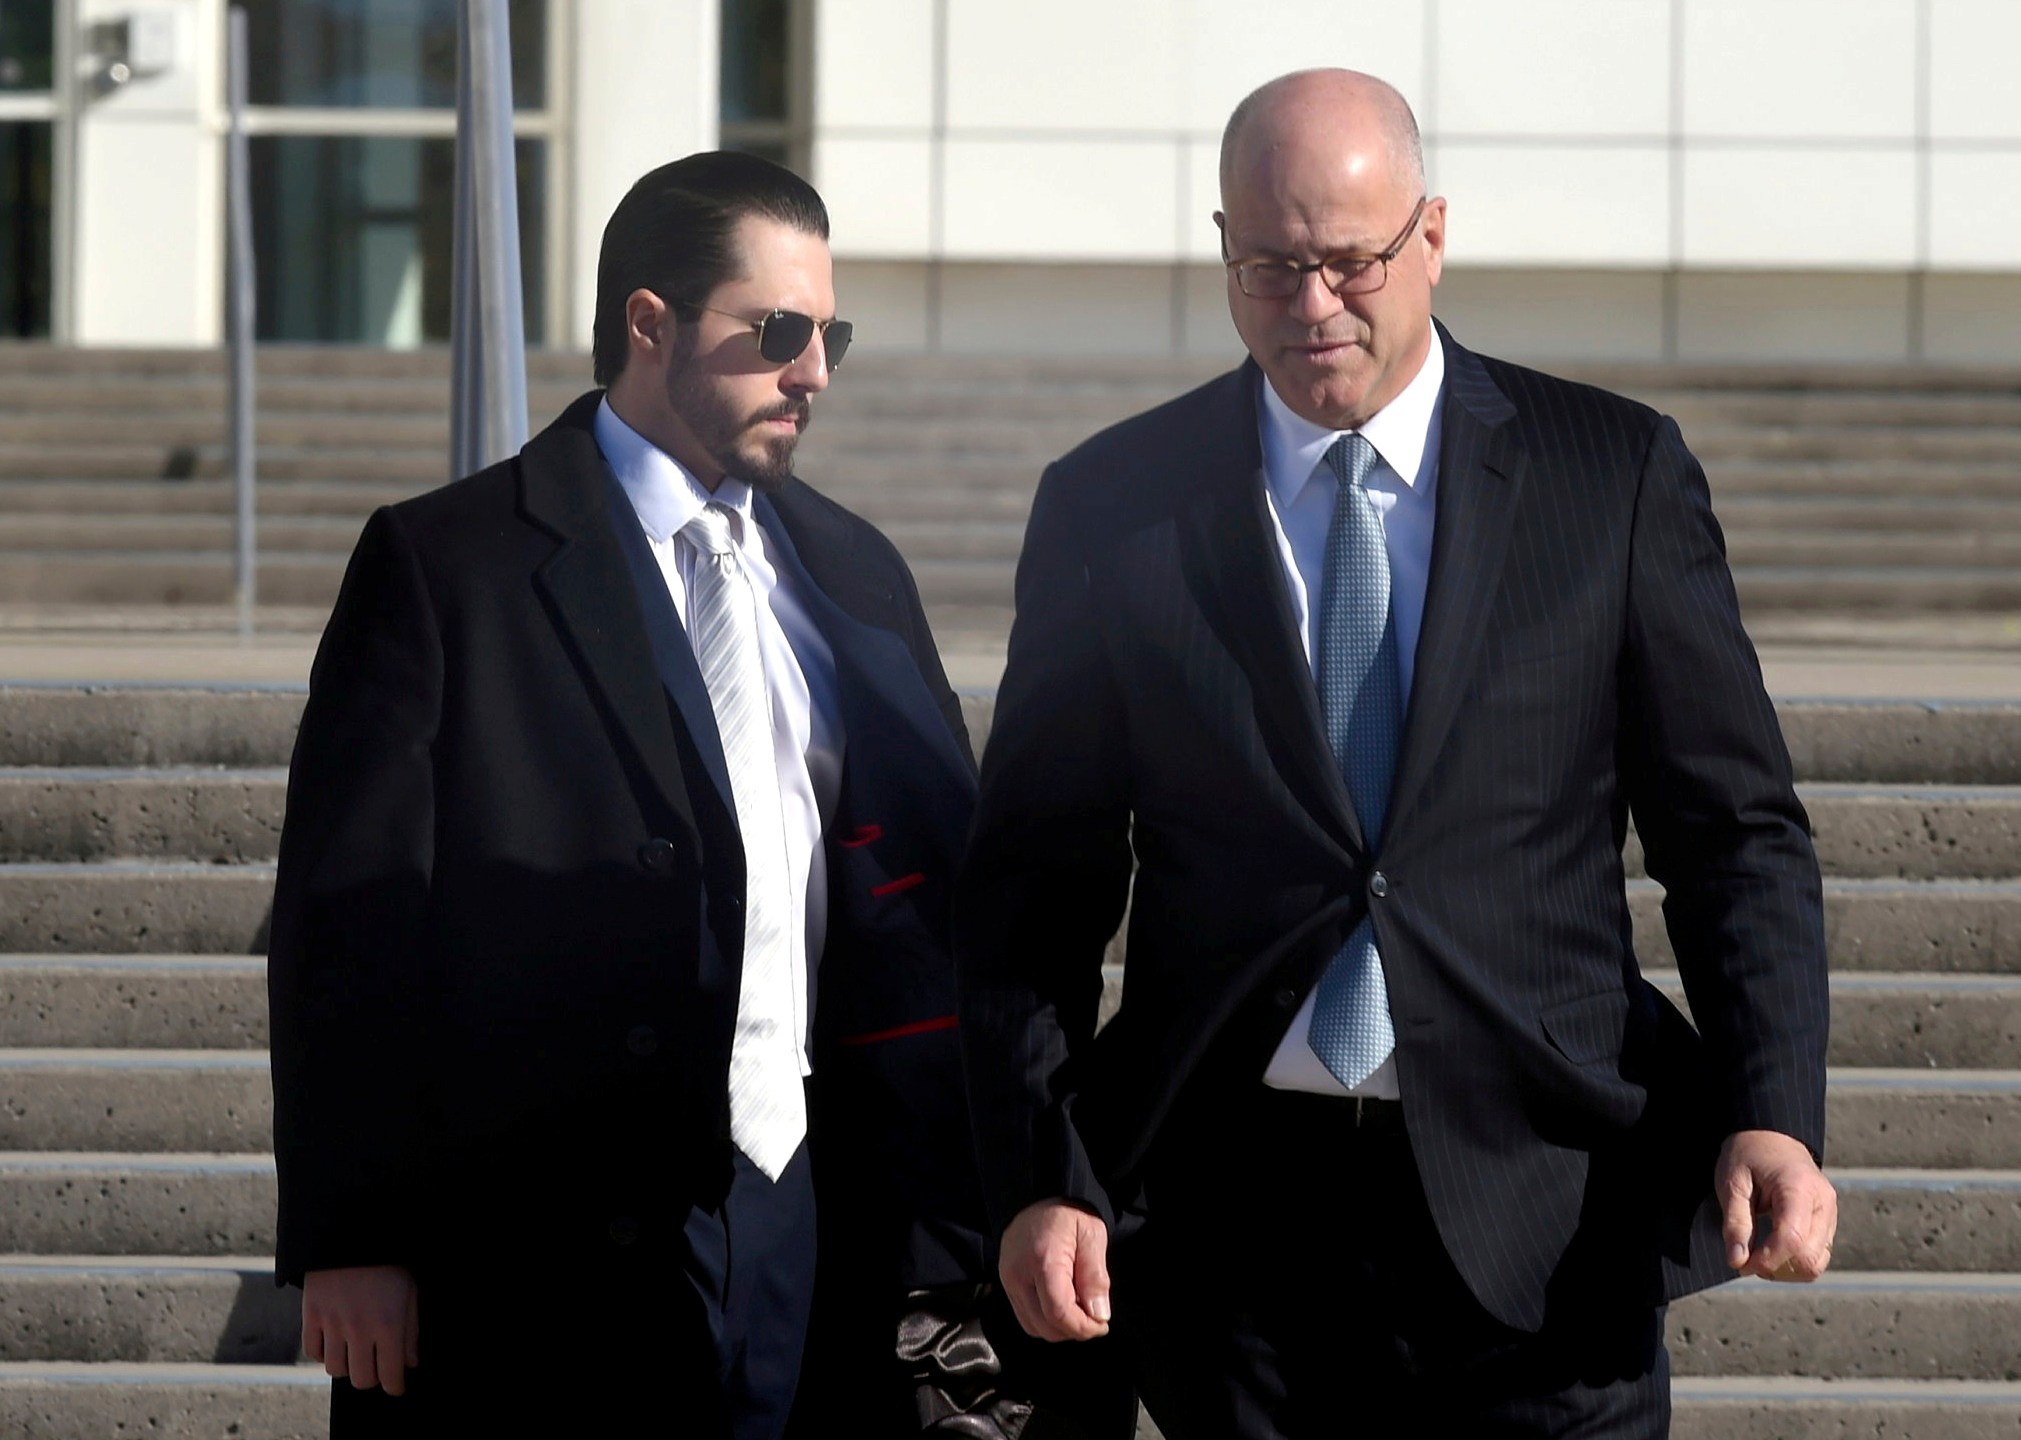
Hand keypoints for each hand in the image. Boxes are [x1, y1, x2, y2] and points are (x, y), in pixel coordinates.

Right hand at [302, 1265, 419, 1394]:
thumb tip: (409, 1363)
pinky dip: (323, 1353)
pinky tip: (334, 1342)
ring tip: (355, 1351)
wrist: (351, 1234)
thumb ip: (410, 1331)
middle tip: (376, 1365)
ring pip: (336, 1370)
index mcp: (389, 1325)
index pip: (390, 1375)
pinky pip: (313, 1352)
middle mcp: (359, 1330)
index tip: (395, 1385)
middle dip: (372, 1377)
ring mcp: (332, 1324)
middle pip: (361, 1379)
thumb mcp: (409, 1292)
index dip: (394, 1386)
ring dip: (347, 1365)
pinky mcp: (311, 1316)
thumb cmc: (387, 1264)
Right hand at [999, 1200, 1111, 1341]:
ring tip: (1078, 1308)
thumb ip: (1096, 1277)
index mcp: (1043, 1260)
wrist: (1037, 1194)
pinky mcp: (1006, 1284)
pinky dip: (1045, 1321)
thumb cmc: (1068, 1213)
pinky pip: (1026, 1318)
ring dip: (1059, 1328)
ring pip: (1034, 1327)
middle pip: (1045, 1327)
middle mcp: (1018, 1275)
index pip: (1059, 1313)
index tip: (1101, 1324)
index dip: (1083, 1328)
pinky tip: (1062, 1304)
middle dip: (1074, 1330)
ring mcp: (1008, 1281)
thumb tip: (1099, 1315)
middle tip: (1094, 1316)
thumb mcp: (1092, 1235)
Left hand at [1716, 1129, 1837, 1281]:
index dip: (1767, 1260)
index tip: (1741, 1264)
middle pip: (1808, 1258)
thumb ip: (1736, 1223)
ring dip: (1787, 1269)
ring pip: (1817, 1262)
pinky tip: (1773, 1248)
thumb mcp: (1731, 1183)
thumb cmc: (1747, 1154)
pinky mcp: (1829, 1221)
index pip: (1792, 1239)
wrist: (1770, 1134)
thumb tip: (1737, 1261)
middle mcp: (1823, 1202)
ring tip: (1759, 1254)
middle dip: (1775, 1268)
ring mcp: (1830, 1213)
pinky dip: (1795, 1260)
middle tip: (1746, 1259)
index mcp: (1799, 1188)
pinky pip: (1818, 1254)